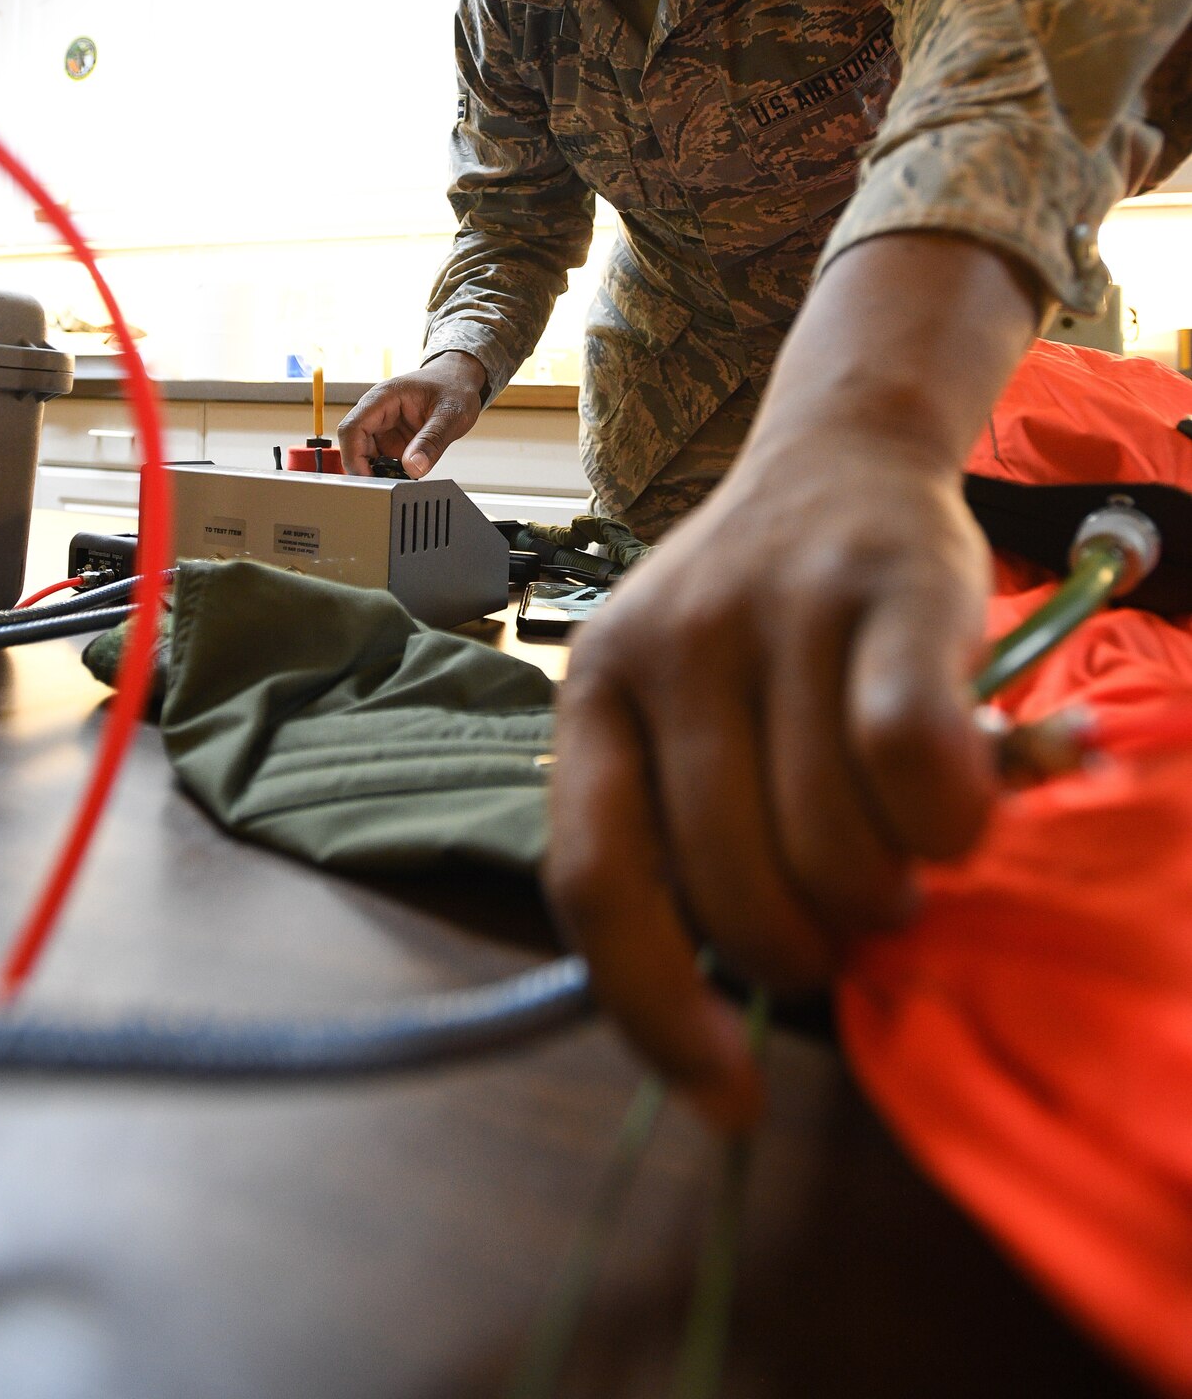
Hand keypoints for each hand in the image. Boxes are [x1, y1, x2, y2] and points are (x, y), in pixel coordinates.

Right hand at [337, 351, 485, 477]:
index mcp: (383, 397)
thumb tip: (413, 468)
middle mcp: (378, 413)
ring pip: (366, 457)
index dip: (353, 457)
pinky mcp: (393, 441)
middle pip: (354, 446)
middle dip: (365, 470)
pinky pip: (382, 461)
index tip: (368, 478)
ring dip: (379, 474)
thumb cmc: (454, 386)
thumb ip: (432, 440)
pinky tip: (406, 478)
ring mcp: (384, 428)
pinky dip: (390, 474)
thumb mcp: (451, 414)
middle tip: (388, 487)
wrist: (459, 381)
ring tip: (402, 483)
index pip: (352, 428)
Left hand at [544, 234, 1039, 1131]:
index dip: (656, 1013)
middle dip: (808, 946)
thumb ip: (682, 833)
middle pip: (733, 891)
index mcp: (595, 688)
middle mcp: (669, 648)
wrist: (842, 455)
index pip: (594, 883)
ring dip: (886, 891)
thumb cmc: (757, 624)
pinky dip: (951, 826)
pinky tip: (957, 810)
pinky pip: (915, 767)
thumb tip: (719, 1019)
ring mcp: (778, 614)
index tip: (727, 1096)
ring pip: (834, 851)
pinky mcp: (894, 594)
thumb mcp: (678, 706)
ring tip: (896, 845)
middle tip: (849, 910)